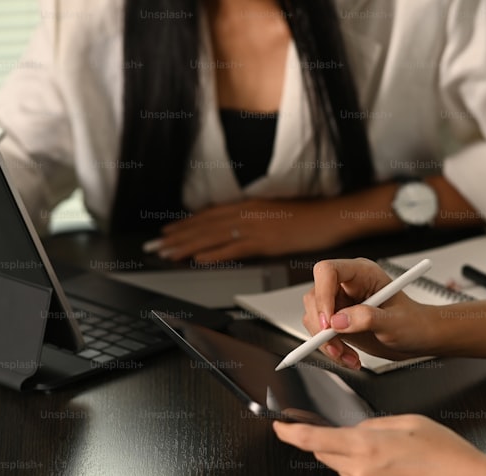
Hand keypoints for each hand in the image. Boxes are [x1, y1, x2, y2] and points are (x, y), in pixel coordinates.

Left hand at [158, 197, 356, 261]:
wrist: (331, 216)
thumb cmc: (307, 216)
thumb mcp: (274, 213)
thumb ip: (252, 219)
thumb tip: (234, 229)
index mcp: (248, 206)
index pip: (208, 215)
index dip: (184, 225)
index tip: (165, 233)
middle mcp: (246, 213)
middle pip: (203, 225)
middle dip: (176, 237)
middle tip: (154, 246)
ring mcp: (254, 227)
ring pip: (212, 236)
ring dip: (186, 246)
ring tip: (166, 253)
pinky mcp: (265, 241)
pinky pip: (233, 249)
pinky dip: (213, 254)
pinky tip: (197, 259)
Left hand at [273, 414, 485, 475]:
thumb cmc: (446, 454)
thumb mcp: (408, 422)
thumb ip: (373, 425)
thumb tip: (356, 431)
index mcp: (365, 447)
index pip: (314, 440)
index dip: (291, 433)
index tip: (280, 427)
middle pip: (329, 457)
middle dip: (338, 446)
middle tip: (371, 442)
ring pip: (348, 475)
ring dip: (360, 466)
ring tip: (397, 463)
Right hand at [304, 258, 439, 369]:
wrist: (418, 339)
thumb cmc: (414, 323)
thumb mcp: (395, 322)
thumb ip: (367, 318)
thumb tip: (339, 321)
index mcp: (362, 273)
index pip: (328, 271)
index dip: (323, 295)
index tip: (328, 322)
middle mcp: (348, 286)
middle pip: (315, 297)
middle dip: (322, 326)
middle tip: (336, 346)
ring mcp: (341, 304)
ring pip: (314, 318)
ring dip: (327, 343)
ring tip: (348, 356)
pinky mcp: (338, 322)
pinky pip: (320, 335)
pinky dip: (331, 350)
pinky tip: (349, 357)